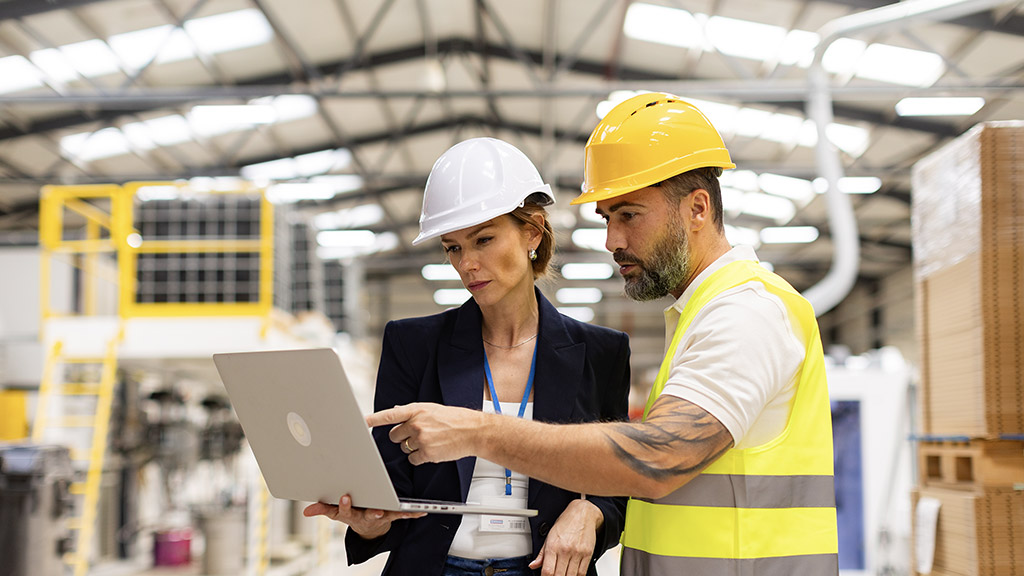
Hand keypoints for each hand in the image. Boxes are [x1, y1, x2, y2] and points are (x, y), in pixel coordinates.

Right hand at [302, 494, 424, 539]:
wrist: (368, 527)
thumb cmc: (352, 512)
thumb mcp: (335, 512)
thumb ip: (322, 509)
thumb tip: (307, 511)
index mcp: (350, 514)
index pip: (345, 510)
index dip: (344, 505)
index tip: (345, 497)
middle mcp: (365, 515)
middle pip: (367, 514)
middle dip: (371, 512)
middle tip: (376, 510)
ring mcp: (379, 516)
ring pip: (386, 514)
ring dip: (393, 512)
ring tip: (402, 510)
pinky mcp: (391, 515)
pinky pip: (401, 514)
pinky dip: (411, 513)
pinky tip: (421, 511)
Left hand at [366, 403, 484, 464]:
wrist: (472, 431)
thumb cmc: (455, 419)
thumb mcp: (432, 409)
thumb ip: (413, 411)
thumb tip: (395, 411)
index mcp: (417, 410)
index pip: (390, 415)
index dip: (374, 419)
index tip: (361, 421)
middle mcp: (416, 423)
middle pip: (394, 435)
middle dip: (402, 437)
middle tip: (417, 435)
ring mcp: (421, 438)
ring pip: (404, 448)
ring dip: (413, 447)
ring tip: (430, 441)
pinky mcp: (426, 452)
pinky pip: (413, 458)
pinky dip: (420, 457)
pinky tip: (432, 450)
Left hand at [529, 499, 603, 575]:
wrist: (583, 514)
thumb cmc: (566, 523)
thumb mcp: (549, 536)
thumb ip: (541, 554)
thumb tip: (533, 565)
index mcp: (553, 546)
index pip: (547, 571)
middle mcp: (565, 550)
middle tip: (554, 575)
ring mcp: (577, 553)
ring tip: (562, 574)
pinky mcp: (587, 554)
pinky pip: (582, 573)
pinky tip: (572, 574)